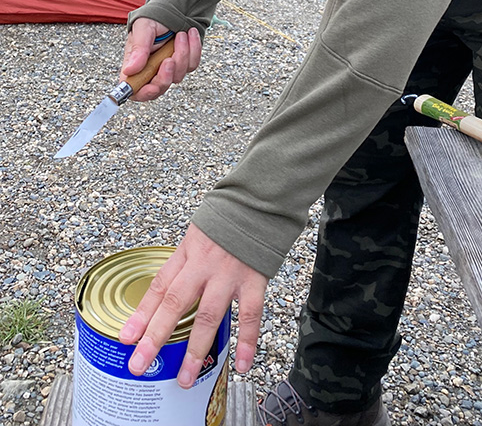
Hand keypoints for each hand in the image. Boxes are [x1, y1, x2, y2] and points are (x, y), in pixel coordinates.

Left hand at [118, 224, 267, 386]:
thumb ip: (186, 262)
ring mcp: (229, 274)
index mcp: (188, 252)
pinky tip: (242, 363)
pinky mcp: (254, 279)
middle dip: (156, 336)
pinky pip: (250, 314)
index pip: (159, 286)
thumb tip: (171, 292)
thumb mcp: (198, 233)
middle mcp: (204, 265)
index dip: (141, 313)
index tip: (126, 337)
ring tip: (185, 377)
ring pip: (209, 315)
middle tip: (139, 364)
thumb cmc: (227, 218)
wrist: (259, 201)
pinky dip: (246, 341)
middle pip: (175, 303)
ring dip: (196, 349)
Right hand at [121, 17, 201, 100]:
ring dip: (182, 55)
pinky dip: (193, 48)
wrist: (174, 8)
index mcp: (136, 65)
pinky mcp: (185, 63)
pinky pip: (193, 64)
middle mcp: (152, 70)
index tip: (153, 86)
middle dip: (166, 76)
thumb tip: (129, 70)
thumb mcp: (143, 29)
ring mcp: (169, 68)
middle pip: (159, 88)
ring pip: (178, 76)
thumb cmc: (153, 18)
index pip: (135, 89)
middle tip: (169, 59)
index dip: (143, 93)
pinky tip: (190, 34)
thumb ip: (138, 49)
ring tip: (180, 34)